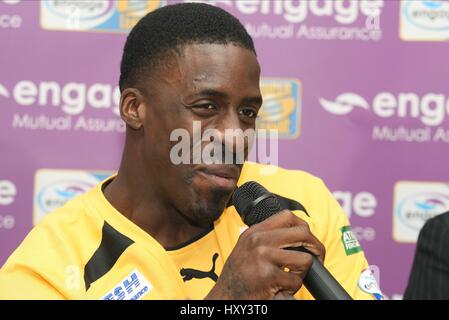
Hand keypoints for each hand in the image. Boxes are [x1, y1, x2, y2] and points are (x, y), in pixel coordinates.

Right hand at [205, 210, 324, 299]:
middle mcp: (258, 240)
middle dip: (315, 247)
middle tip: (317, 259)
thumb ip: (266, 237)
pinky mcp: (268, 276)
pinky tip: (280, 288)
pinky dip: (291, 288)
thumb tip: (298, 234)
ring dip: (301, 272)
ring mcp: (263, 257)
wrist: (225, 297)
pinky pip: (295, 281)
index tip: (307, 240)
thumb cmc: (238, 275)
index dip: (303, 227)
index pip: (288, 216)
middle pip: (302, 233)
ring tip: (290, 278)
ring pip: (304, 259)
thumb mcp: (246, 247)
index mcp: (254, 231)